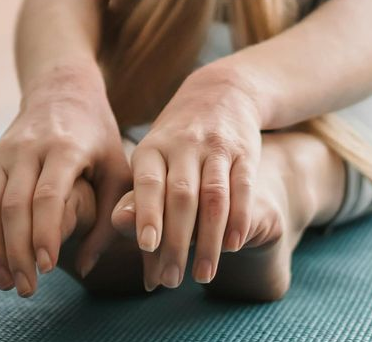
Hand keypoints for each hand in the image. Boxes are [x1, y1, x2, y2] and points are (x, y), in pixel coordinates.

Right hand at [0, 63, 128, 296]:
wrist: (62, 90)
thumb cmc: (98, 137)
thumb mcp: (117, 168)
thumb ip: (110, 217)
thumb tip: (88, 267)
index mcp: (65, 148)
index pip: (48, 196)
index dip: (45, 234)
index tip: (48, 269)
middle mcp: (29, 149)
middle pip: (14, 206)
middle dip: (17, 252)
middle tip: (26, 289)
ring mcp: (4, 152)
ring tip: (5, 281)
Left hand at [111, 63, 263, 288]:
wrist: (222, 92)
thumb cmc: (176, 143)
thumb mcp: (152, 160)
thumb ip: (139, 201)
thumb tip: (126, 246)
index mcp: (152, 148)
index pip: (148, 183)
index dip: (148, 214)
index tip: (146, 246)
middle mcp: (184, 145)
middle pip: (182, 196)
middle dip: (176, 242)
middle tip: (171, 280)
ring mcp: (216, 148)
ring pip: (214, 196)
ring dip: (208, 240)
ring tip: (203, 275)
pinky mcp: (245, 152)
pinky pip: (243, 188)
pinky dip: (238, 218)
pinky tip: (233, 246)